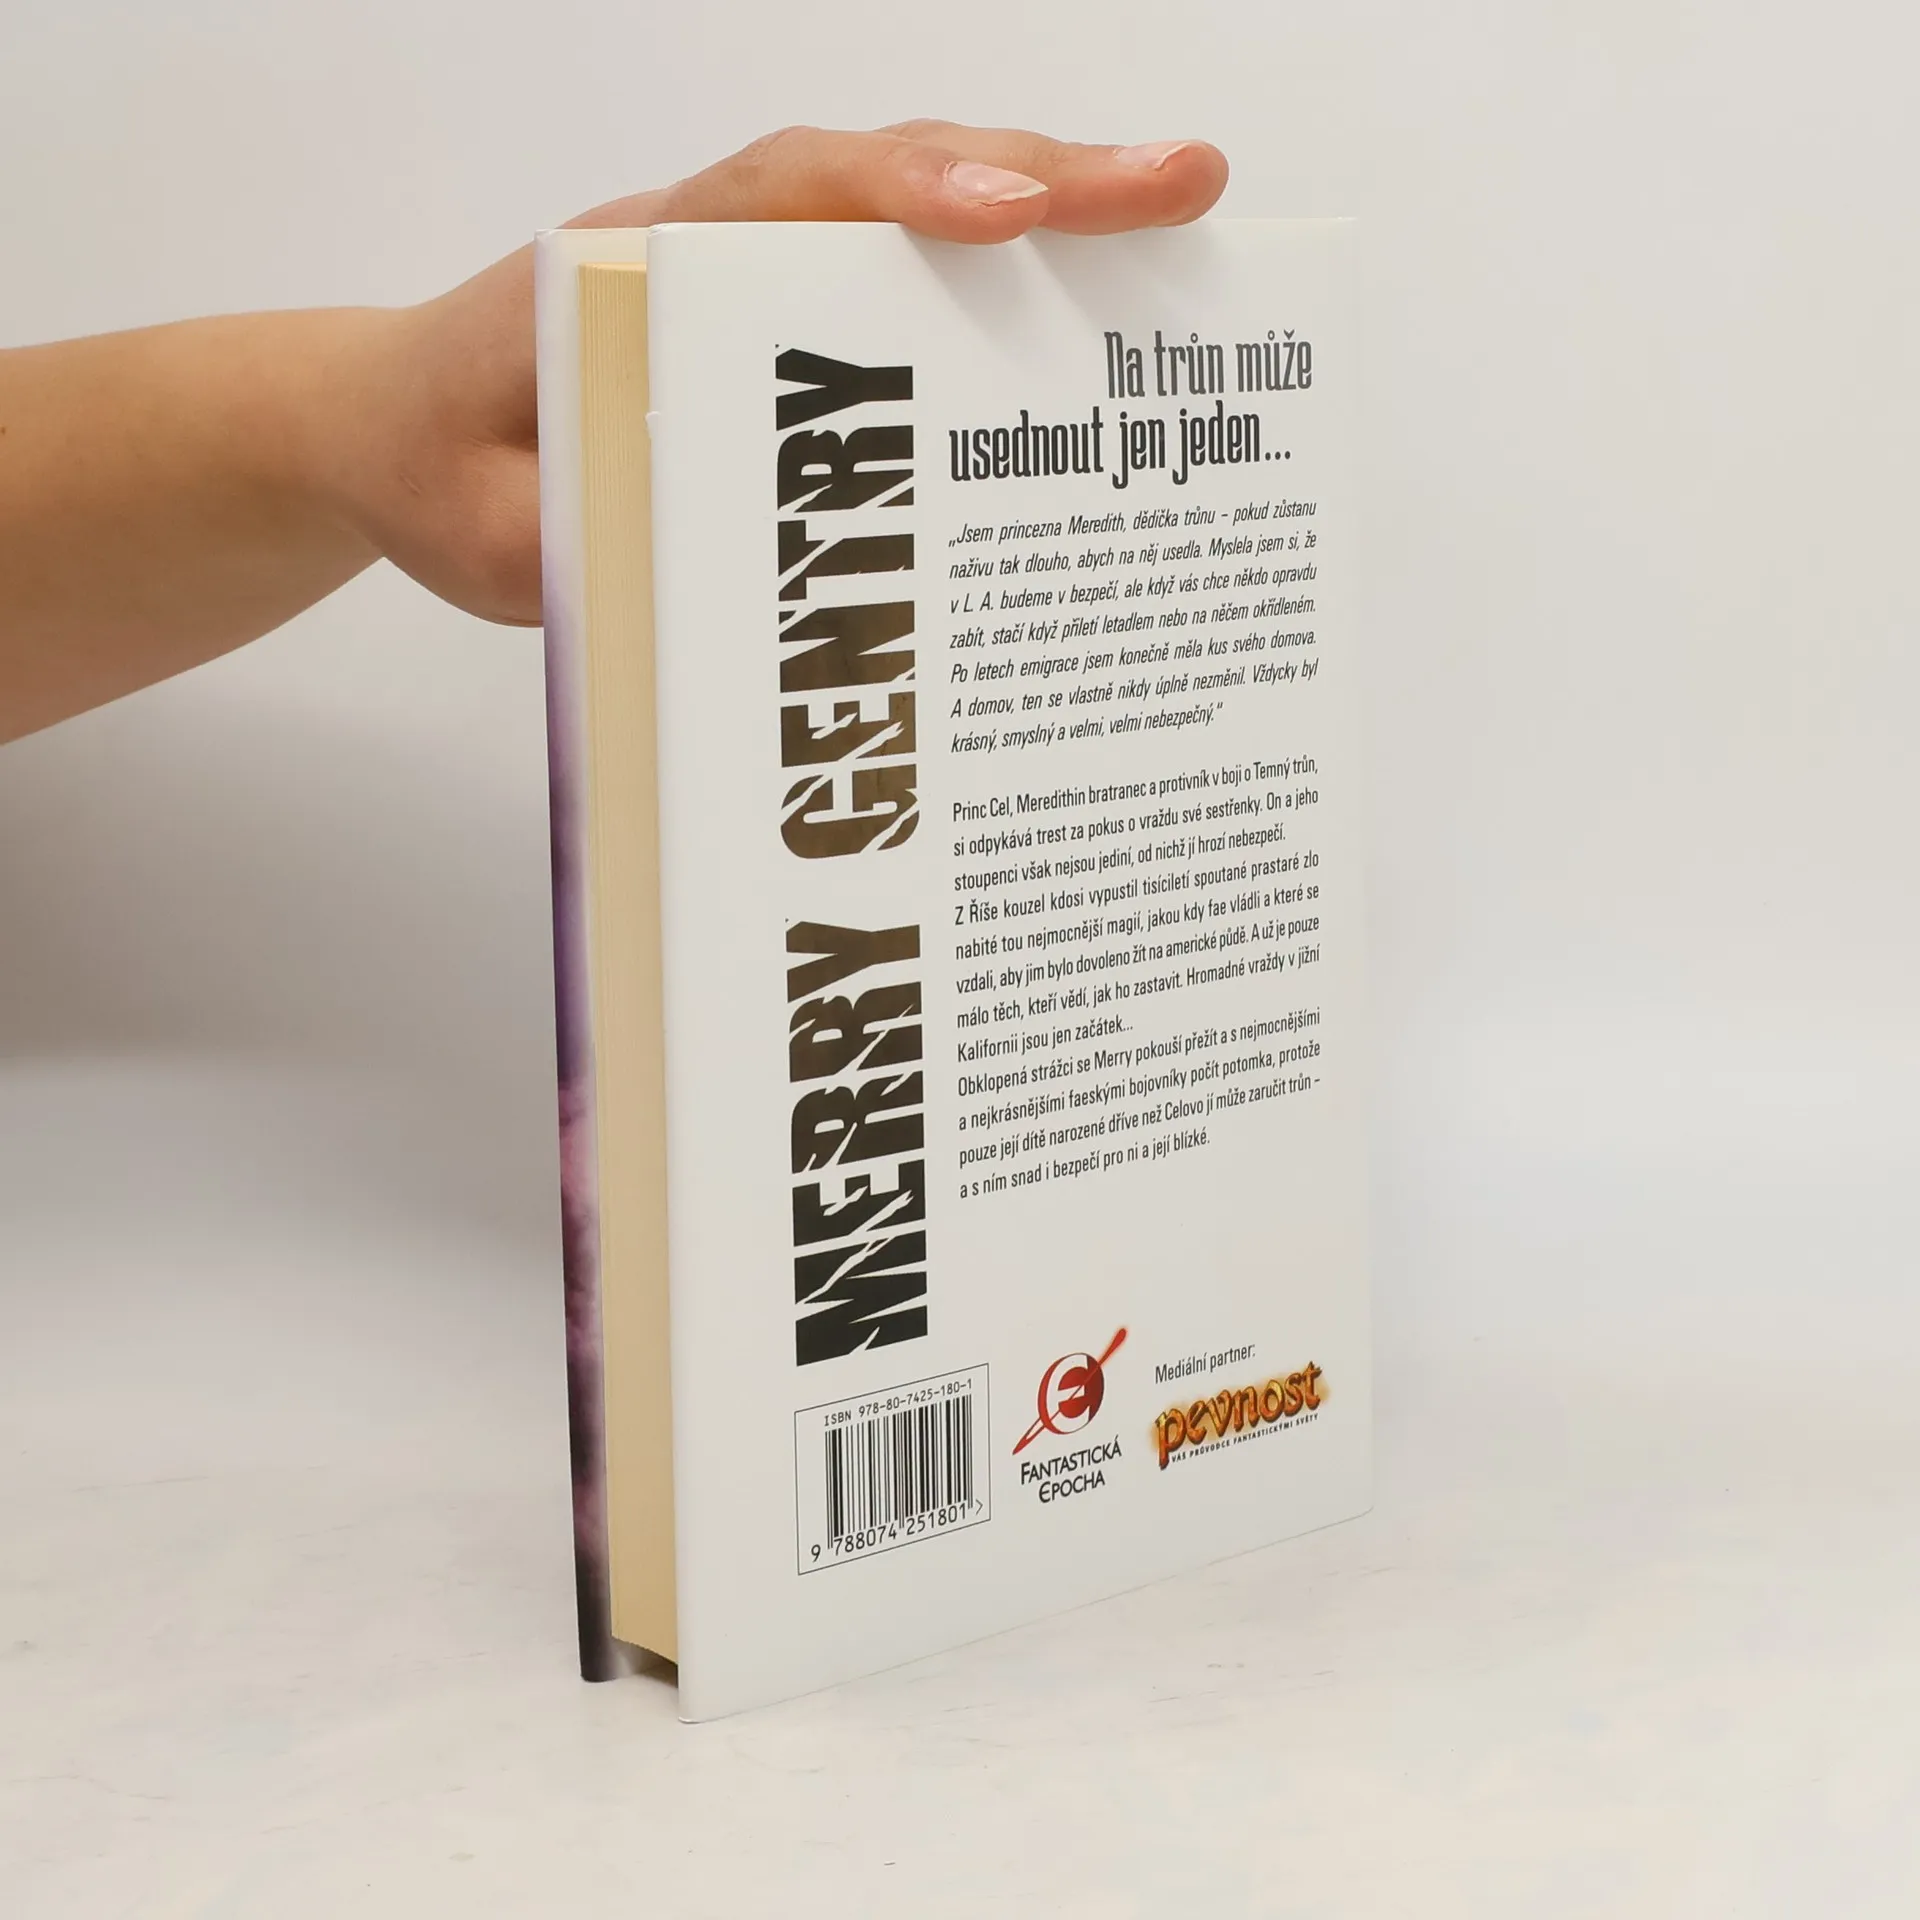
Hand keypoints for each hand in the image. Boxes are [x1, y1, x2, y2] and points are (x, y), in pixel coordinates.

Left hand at [341, 123, 1228, 627]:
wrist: (393, 440)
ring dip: (1052, 215)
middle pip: (891, 177)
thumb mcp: (489, 530)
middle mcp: (715, 244)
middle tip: (1185, 188)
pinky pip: (908, 289)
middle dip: (1044, 179)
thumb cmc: (437, 468)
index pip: (784, 194)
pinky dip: (1007, 288)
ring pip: (919, 220)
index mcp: (637, 263)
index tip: (1012, 216)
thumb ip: (584, 541)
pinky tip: (1096, 311)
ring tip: (1184, 223)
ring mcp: (760, 279)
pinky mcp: (791, 333)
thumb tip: (724, 566)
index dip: (904, 192)